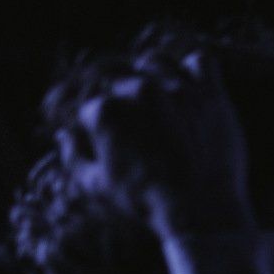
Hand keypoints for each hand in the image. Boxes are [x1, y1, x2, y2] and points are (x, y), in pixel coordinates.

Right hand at [65, 50, 253, 239]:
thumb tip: (63, 135)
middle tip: (134, 123)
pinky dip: (193, 69)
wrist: (203, 212)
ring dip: (151, 74)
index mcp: (105, 109)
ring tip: (157, 98)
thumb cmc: (146, 203)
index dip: (94, 127)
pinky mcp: (210, 93)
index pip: (91, 106)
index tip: (106, 141)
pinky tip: (189, 87)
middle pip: (118, 77)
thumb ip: (73, 156)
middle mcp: (140, 89)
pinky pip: (200, 61)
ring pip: (156, 61)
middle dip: (118, 98)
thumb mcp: (96, 186)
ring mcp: (177, 87)